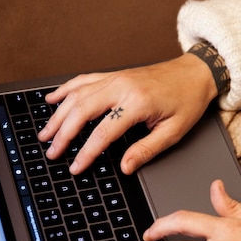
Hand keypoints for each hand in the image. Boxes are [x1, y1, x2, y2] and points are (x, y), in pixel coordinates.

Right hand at [39, 54, 216, 173]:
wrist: (195, 73)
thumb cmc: (187, 102)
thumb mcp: (173, 132)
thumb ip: (146, 150)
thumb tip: (125, 167)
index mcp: (137, 103)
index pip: (103, 133)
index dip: (86, 153)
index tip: (75, 167)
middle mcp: (122, 87)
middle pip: (81, 111)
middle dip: (63, 134)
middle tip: (52, 152)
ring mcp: (116, 78)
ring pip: (77, 95)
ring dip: (58, 115)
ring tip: (45, 133)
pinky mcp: (114, 75)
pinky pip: (83, 80)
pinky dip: (65, 90)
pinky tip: (52, 100)